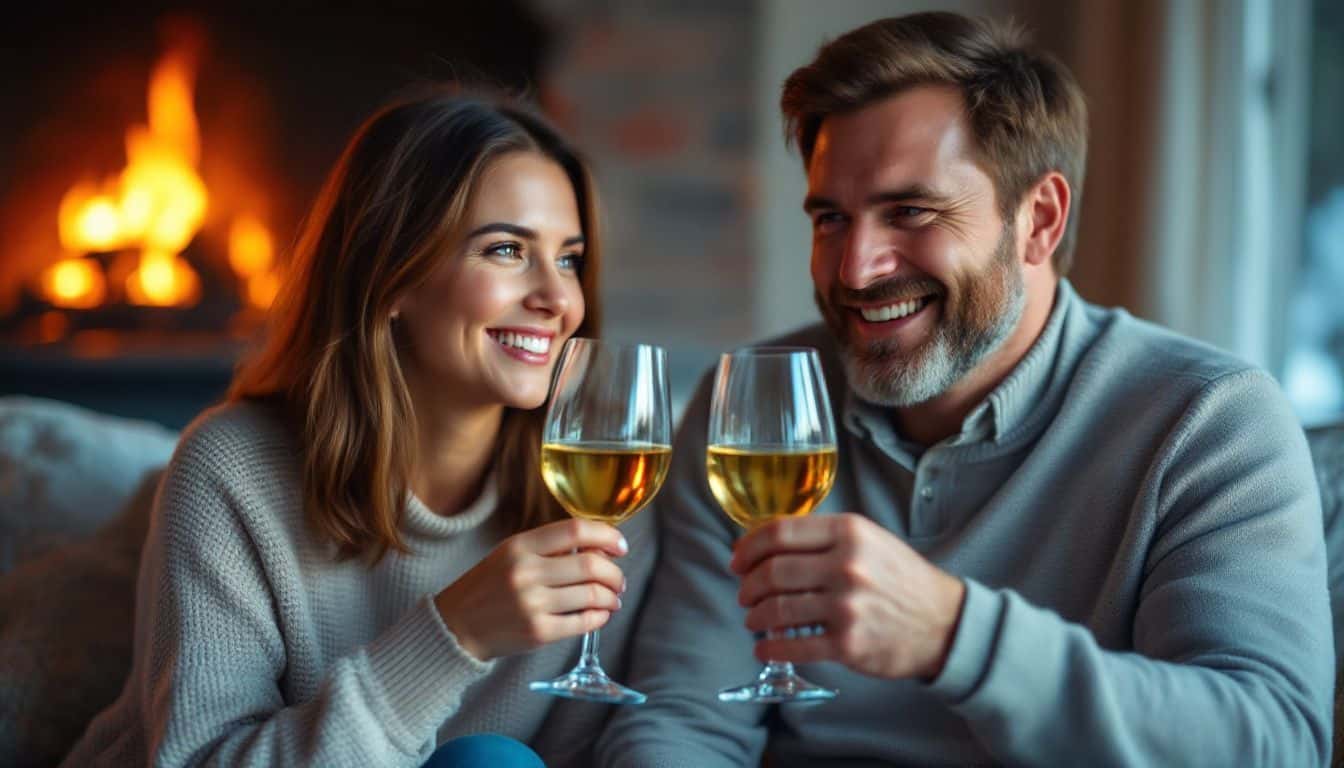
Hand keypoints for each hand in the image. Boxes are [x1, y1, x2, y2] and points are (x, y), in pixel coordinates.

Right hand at [435, 519, 627, 660]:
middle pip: (591, 565)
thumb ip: (550, 548)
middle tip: (619, 580)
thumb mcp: (511, 554)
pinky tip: (600, 614)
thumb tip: (600, 548)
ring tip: (612, 599)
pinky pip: (583, 622)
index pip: (575, 531)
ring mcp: (532, 604)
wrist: (456, 626)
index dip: (606, 536)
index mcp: (520, 546)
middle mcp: (526, 572)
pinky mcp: (538, 632)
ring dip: (611, 597)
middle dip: (615, 573)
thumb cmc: (489, 586)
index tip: (620, 546)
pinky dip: (600, 617)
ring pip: (592, 595)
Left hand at [731, 513, 965, 680]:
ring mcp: (846, 606)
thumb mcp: (870, 539)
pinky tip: (765, 647)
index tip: (737, 559)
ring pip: (777, 609)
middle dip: (748, 585)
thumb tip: (768, 544)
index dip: (749, 547)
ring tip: (753, 618)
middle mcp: (846, 566)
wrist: (945, 623)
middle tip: (744, 592)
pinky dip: (770, 648)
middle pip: (773, 572)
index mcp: (849, 532)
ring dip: (755, 616)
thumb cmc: (901, 579)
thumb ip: (825, 537)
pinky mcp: (847, 644)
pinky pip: (794, 646)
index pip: (780, 533)